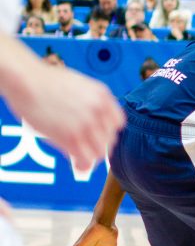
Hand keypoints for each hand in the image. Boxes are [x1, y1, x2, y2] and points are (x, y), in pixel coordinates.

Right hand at [6, 63, 124, 171]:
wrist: (25, 79)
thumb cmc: (44, 82)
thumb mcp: (77, 87)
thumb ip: (88, 104)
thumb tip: (90, 127)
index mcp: (103, 95)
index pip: (118, 123)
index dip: (108, 132)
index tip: (99, 137)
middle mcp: (99, 110)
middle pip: (110, 139)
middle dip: (99, 146)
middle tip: (87, 150)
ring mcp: (87, 124)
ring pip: (100, 152)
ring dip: (91, 157)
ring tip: (81, 158)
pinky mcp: (72, 137)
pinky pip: (86, 159)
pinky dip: (82, 166)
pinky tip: (77, 166)